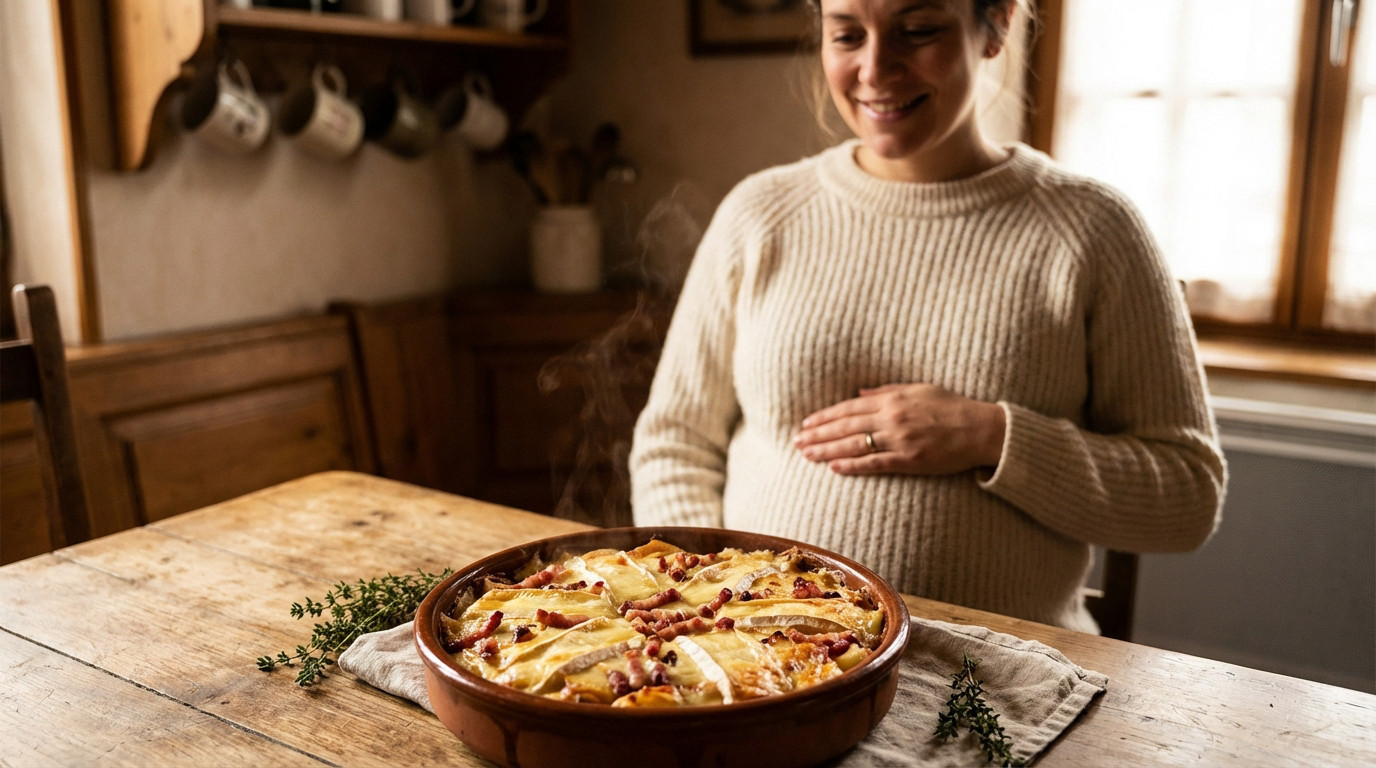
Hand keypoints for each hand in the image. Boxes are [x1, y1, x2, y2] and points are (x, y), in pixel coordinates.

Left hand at [793, 383, 1005, 475]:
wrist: (981, 429)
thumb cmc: (951, 407)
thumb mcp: (918, 389)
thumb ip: (886, 390)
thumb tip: (859, 392)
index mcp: (892, 399)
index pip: (849, 407)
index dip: (825, 416)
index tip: (806, 423)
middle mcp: (892, 418)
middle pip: (845, 426)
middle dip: (818, 434)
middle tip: (796, 441)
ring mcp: (899, 439)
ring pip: (854, 445)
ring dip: (827, 450)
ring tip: (806, 454)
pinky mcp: (909, 460)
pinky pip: (875, 464)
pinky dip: (853, 466)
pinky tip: (834, 468)